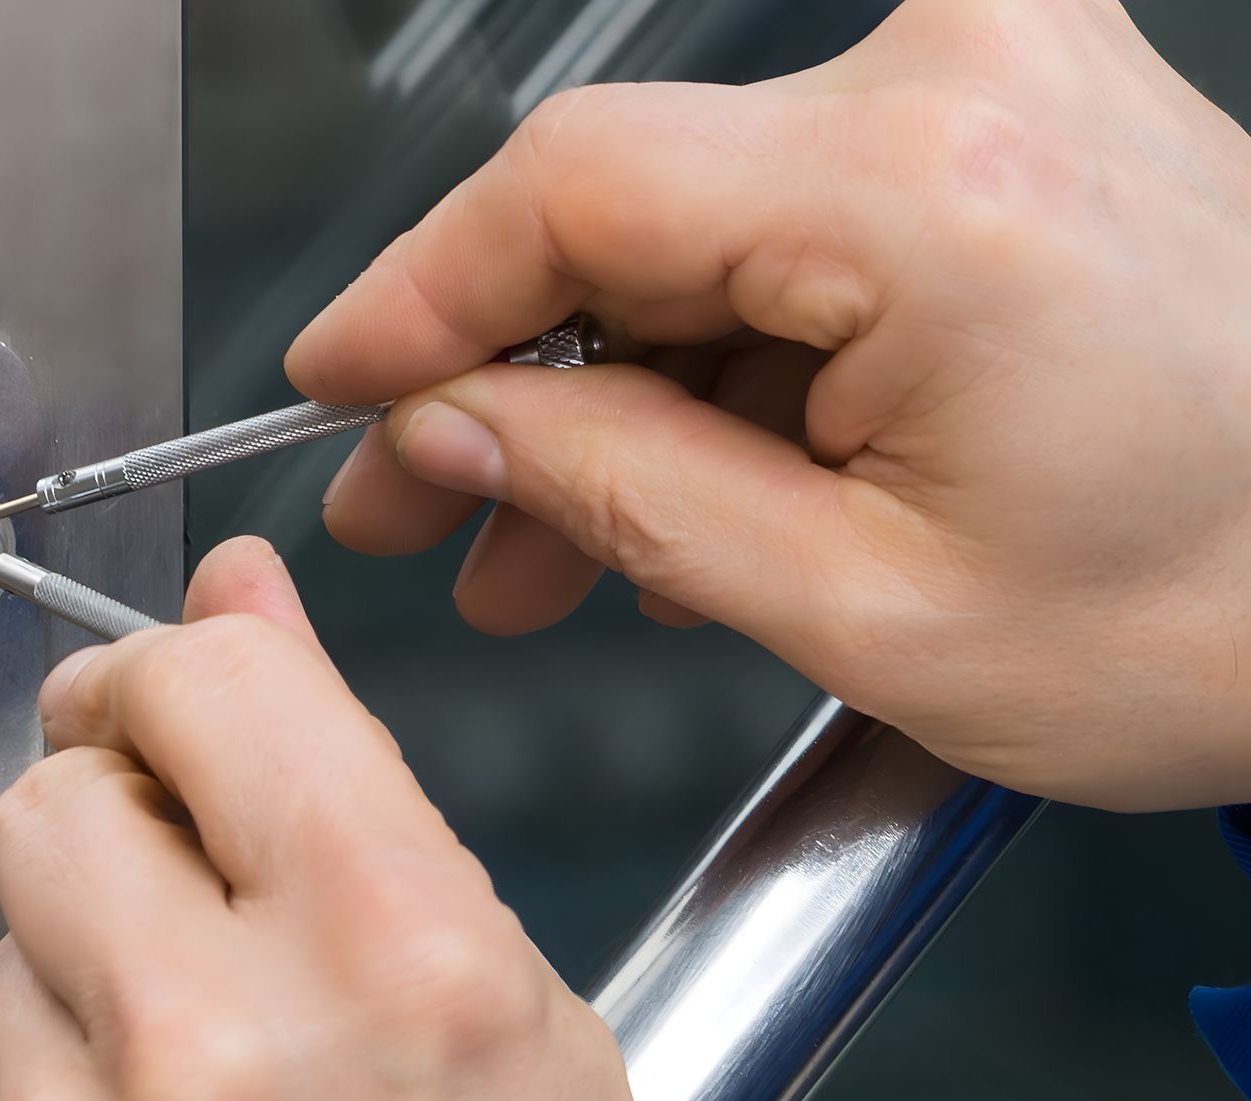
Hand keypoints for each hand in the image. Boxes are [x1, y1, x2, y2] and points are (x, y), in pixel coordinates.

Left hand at [0, 537, 690, 1100]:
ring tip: (210, 1100)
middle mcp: (220, 1051)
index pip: (203, 681)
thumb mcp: (512, 1003)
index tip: (166, 698)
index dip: (177, 671)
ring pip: (3, 958)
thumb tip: (238, 612)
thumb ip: (351, 784)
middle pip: (57, 803)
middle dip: (118, 823)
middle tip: (191, 896)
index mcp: (392, 952)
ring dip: (88, 995)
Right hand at [290, 0, 1250, 810]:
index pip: (571, 191)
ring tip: (544, 544)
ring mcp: (997, 84)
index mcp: (930, 195)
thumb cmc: (1221, 619)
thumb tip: (454, 427)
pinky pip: (788, 228)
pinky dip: (717, 359)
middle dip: (504, 376)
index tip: (336, 386)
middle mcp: (967, 85)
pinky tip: (671, 485)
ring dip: (610, 388)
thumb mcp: (870, 612)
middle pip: (623, 206)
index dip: (417, 299)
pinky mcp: (1005, 121)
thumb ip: (626, 496)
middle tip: (423, 505)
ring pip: (696, 228)